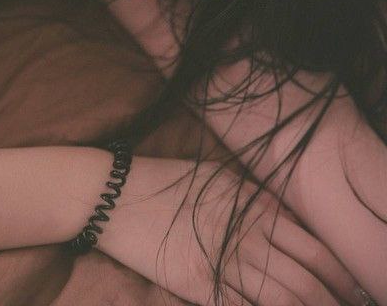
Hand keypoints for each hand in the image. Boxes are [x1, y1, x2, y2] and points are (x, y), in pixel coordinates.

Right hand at [99, 157, 358, 305]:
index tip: (353, 289)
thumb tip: (291, 225)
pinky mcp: (200, 287)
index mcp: (256, 208)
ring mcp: (224, 264)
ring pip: (281, 301)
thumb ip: (259, 202)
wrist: (118, 193)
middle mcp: (247, 237)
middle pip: (306, 282)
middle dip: (331, 302)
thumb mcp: (222, 178)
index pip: (315, 250)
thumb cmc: (169, 180)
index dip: (340, 275)